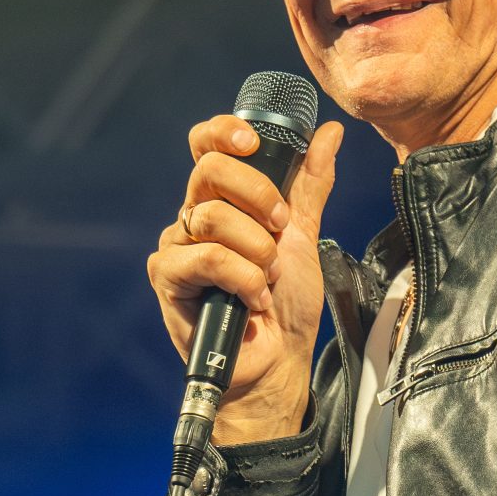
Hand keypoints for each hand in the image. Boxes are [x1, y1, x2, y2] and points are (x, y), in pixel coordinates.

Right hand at [147, 114, 341, 443]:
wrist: (277, 362)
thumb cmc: (286, 305)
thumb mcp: (304, 236)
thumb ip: (310, 185)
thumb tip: (328, 133)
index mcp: (220, 200)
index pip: (206, 146)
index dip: (224, 133)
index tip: (253, 142)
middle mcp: (192, 218)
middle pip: (208, 171)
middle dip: (257, 196)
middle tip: (281, 229)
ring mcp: (176, 248)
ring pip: (213, 218)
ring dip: (256, 249)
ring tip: (268, 277)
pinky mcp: (168, 279)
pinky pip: (207, 258)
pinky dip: (242, 277)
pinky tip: (253, 299)